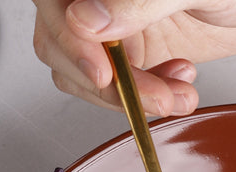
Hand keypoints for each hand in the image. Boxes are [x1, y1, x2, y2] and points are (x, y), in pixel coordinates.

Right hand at [32, 0, 235, 114]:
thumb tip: (86, 20)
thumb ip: (138, 3)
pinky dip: (144, 99)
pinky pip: (116, 88)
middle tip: (160, 96)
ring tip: (179, 93)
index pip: (56, 5)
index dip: (72, 42)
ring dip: (131, 97)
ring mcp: (115, 25)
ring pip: (86, 73)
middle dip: (113, 82)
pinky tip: (179, 85)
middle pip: (63, 45)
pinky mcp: (135, 54)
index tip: (104, 72)